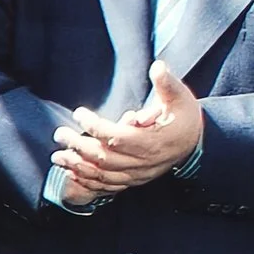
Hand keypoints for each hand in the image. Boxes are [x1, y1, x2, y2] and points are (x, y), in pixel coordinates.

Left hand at [51, 62, 204, 198]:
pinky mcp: (134, 180)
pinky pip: (108, 186)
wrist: (195, 145)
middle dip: (79, 146)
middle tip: (59, 134)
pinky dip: (88, 182)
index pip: (118, 137)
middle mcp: (144, 162)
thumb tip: (158, 66)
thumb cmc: (185, 118)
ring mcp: (138, 174)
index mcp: (153, 142)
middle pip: (106, 158)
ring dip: (78, 167)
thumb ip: (167, 83)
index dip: (95, 126)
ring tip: (58, 156)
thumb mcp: (181, 97)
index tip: (79, 113)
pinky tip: (71, 173)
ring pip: (104, 175)